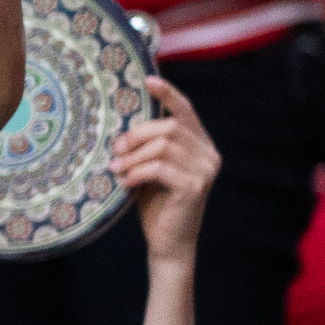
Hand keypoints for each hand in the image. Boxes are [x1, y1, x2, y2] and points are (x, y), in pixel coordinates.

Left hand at [115, 75, 213, 273]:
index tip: (146, 81)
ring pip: (164, 146)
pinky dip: (137, 172)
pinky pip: (161, 168)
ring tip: (116, 169)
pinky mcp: (195, 187)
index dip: (167, 93)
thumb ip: (146, 148)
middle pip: (170, 126)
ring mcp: (205, 170)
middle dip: (137, 135)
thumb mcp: (149, 170)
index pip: (186, 111)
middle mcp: (209, 153)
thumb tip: (120, 131)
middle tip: (115, 150)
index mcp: (200, 145)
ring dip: (133, 156)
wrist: (168, 243)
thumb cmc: (156, 205)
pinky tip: (125, 183)